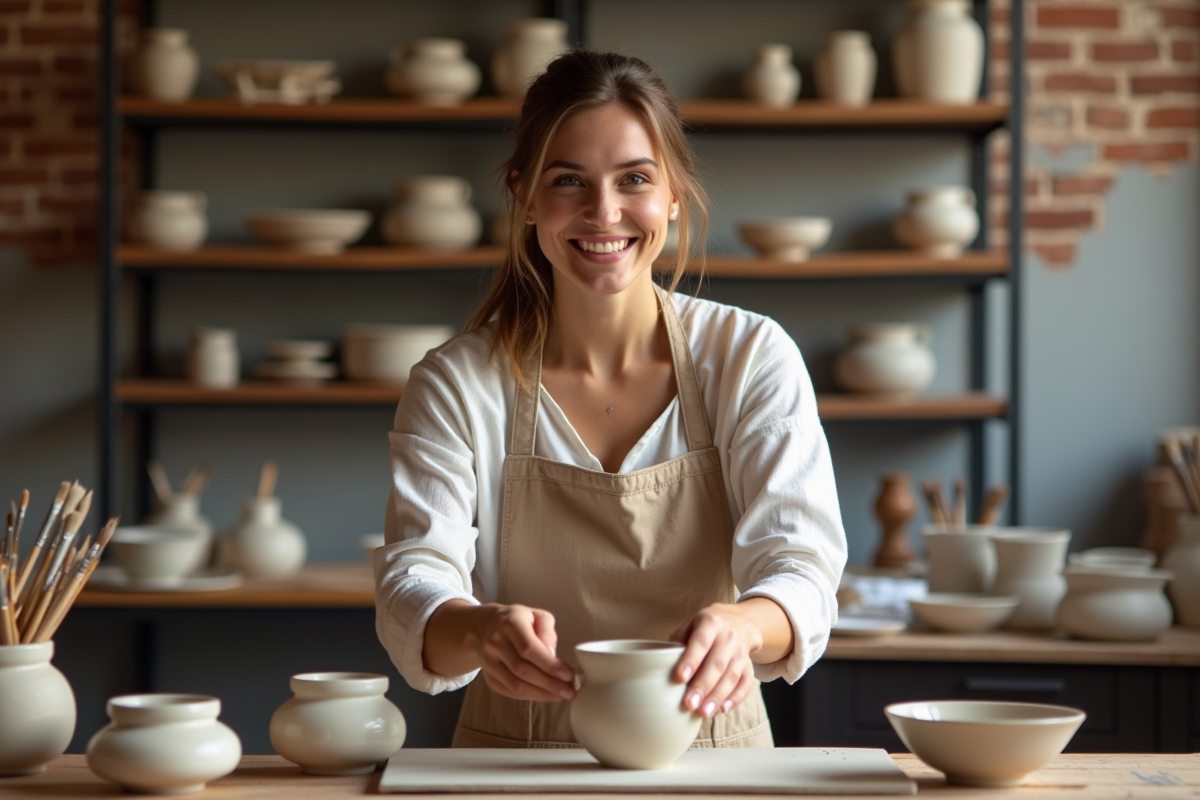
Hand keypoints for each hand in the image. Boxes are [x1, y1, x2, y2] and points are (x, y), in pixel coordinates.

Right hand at [476, 604, 576, 702]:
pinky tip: (545, 695)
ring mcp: (489, 662)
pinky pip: (509, 691)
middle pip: (522, 670)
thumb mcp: (538, 615)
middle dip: (549, 684)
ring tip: (560, 695)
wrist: (488, 627)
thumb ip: (548, 632)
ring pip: (515, 685)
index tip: (568, 675)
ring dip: (540, 694)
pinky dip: (529, 696)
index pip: (529, 649)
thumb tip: (552, 655)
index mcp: (510, 624)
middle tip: (569, 691)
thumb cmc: (519, 621)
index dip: (549, 665)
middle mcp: (495, 643)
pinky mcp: (488, 676)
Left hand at [669, 602, 763, 717]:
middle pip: (717, 663)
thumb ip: (678, 641)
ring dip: (717, 696)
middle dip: (703, 686)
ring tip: (703, 713)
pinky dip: (736, 698)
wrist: (741, 622)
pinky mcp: (749, 666)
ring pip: (731, 676)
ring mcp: (741, 652)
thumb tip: (663, 663)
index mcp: (711, 623)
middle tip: (689, 704)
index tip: (680, 678)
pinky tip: (723, 709)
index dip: (691, 660)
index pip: (701, 642)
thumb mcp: (691, 624)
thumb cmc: (707, 627)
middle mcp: (728, 637)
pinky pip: (746, 684)